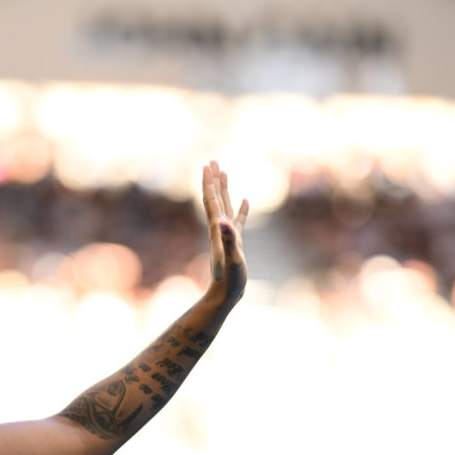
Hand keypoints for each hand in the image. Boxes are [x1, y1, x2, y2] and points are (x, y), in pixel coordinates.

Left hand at [202, 160, 248, 305]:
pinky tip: (247, 200)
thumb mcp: (232, 258)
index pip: (212, 200)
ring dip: (224, 189)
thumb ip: (229, 239)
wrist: (225, 294)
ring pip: (225, 206)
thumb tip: (224, 222)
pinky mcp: (236, 242)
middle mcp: (220, 229)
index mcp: (217, 229)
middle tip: (212, 160)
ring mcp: (228, 234)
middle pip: (215, 198)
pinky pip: (238, 220)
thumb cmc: (229, 279)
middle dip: (214, 179)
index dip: (209, 182)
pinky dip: (242, 209)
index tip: (208, 164)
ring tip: (224, 172)